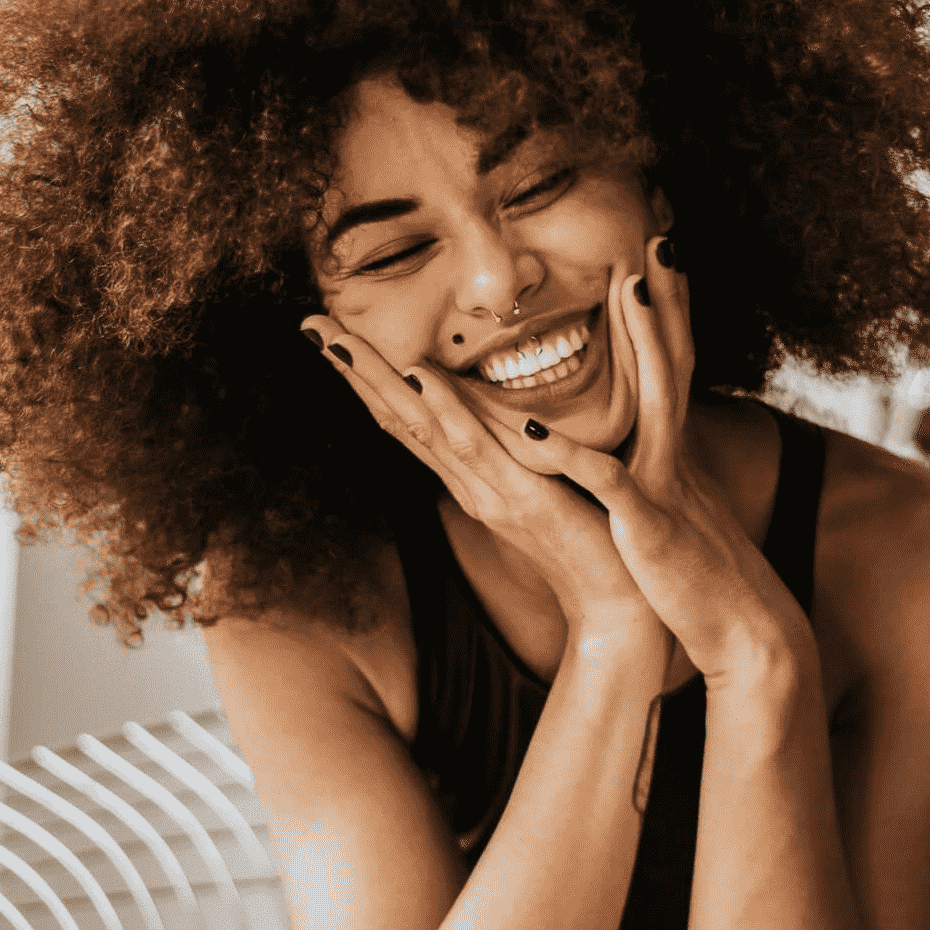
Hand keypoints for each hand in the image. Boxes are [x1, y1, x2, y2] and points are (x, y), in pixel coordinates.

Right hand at [299, 314, 674, 661]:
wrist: (618, 604)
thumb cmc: (586, 538)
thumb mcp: (539, 483)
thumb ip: (512, 450)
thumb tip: (490, 410)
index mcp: (470, 477)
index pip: (406, 419)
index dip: (367, 377)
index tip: (333, 334)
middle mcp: (467, 483)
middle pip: (397, 418)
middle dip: (354, 371)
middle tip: (311, 325)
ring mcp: (489, 491)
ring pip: (422, 428)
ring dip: (380, 382)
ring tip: (342, 342)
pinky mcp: (524, 499)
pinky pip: (478, 449)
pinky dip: (446, 410)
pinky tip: (421, 377)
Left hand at [510, 236, 817, 694]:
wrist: (745, 634)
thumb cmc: (698, 574)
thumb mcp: (676, 507)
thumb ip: (656, 468)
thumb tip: (638, 443)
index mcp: (672, 450)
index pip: (671, 367)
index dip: (666, 313)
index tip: (657, 260)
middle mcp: (674, 453)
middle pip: (675, 361)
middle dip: (668, 301)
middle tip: (661, 240)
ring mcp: (665, 484)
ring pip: (656, 399)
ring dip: (646, 343)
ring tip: (631, 290)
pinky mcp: (649, 524)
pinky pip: (609, 482)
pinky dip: (573, 456)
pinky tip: (538, 429)